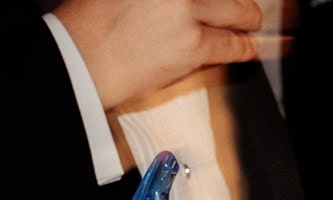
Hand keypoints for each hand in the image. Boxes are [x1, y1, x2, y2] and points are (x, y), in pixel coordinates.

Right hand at [54, 0, 263, 110]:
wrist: (80, 60)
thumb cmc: (90, 25)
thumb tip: (182, 6)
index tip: (219, 1)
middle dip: (239, 1)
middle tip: (246, 6)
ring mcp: (185, 9)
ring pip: (236, 11)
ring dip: (248, 17)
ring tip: (252, 20)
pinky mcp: (193, 45)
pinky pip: (232, 45)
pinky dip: (246, 47)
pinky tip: (251, 46)